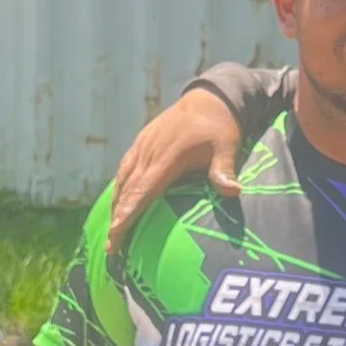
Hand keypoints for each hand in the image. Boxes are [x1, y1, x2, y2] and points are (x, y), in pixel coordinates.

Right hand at [107, 87, 241, 248]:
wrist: (209, 98)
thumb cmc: (220, 127)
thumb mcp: (226, 146)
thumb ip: (224, 170)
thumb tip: (233, 192)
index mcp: (166, 158)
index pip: (142, 191)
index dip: (127, 214)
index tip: (116, 234)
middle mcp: (148, 153)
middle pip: (127, 191)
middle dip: (117, 219)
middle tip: (111, 247)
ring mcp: (142, 147)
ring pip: (122, 181)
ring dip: (115, 206)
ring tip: (112, 232)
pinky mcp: (142, 142)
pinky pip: (125, 169)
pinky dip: (119, 188)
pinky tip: (119, 202)